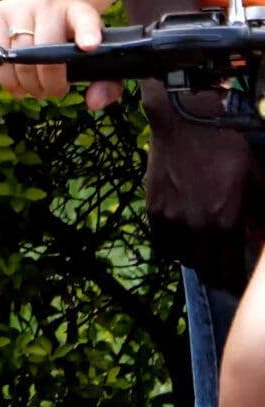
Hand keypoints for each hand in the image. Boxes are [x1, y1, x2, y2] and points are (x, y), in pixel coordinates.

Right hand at [0, 0, 115, 104]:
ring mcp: (17, 7)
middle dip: (49, 82)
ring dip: (26, 83)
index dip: (88, 34)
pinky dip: (4, 75)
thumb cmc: (71, 36)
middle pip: (44, 51)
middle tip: (52, 93)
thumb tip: (93, 102)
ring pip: (17, 55)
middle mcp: (48, 4)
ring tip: (34, 90)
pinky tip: (14, 83)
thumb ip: (107, 82)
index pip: (85, 20)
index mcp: (79, 11)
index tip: (90, 47)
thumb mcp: (96, 51)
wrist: (41, 0)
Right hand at [143, 90, 259, 284]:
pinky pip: (162, 243)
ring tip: (203, 252)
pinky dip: (174, 246)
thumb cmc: (227, 149)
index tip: (237, 281)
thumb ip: (261, 214)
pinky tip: (183, 239)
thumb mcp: (256, 180)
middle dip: (216, 274)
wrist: (185, 124)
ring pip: (183, 258)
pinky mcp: (153, 209)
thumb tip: (261, 239)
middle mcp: (196, 225)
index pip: (229, 269)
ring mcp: (171, 218)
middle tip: (222, 270)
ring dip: (195, 259)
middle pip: (205, 269)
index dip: (235, 282)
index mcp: (225, 221)